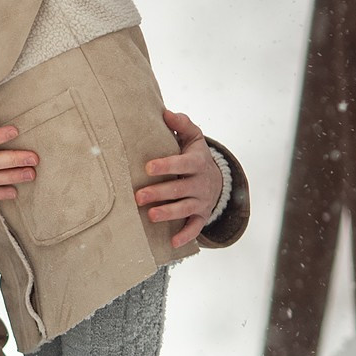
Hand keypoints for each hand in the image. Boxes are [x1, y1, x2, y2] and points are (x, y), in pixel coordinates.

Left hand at [137, 109, 223, 247]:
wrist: (218, 179)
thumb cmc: (195, 155)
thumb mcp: (193, 138)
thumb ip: (181, 125)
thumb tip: (166, 112)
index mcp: (196, 162)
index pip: (182, 164)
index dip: (166, 165)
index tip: (148, 167)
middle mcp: (200, 183)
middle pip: (180, 189)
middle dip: (159, 193)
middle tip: (138, 196)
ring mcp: (201, 200)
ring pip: (185, 208)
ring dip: (168, 213)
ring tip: (150, 216)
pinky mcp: (201, 215)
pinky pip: (195, 227)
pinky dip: (185, 235)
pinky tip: (172, 242)